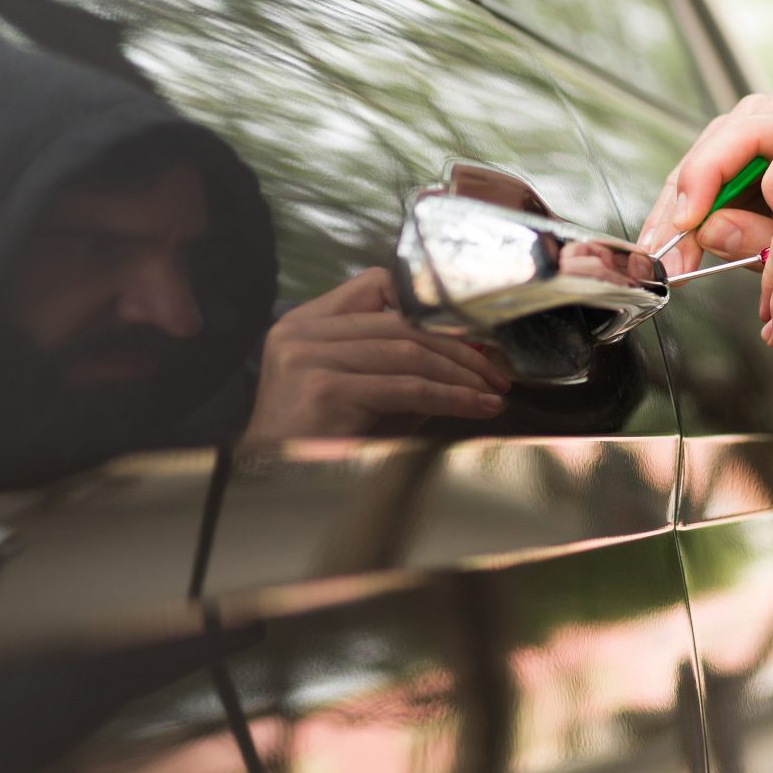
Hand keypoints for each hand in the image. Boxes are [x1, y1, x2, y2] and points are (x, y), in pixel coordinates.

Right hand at [243, 267, 511, 443]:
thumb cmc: (324, 444)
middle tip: (496, 374)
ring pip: (408, 353)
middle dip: (459, 350)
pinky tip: (478, 407)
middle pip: (400, 324)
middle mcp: (300, 332)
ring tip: (492, 394)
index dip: (430, 308)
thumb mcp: (363, 391)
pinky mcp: (324, 389)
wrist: (276, 488)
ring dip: (461, 375)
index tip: (470, 337)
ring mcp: (308, 358)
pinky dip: (451, 397)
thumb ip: (400, 364)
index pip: (377, 285)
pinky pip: (406, 388)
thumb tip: (469, 355)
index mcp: (304, 323)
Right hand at [637, 86, 772, 277]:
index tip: (686, 223)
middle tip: (666, 249)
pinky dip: (686, 202)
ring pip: (702, 156)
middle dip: (684, 204)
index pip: (742, 137)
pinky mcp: (742, 137)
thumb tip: (709, 229)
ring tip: (665, 248)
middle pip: (715, 147)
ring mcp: (761, 119)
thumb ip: (756, 235)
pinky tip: (672, 235)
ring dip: (678, 205)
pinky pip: (703, 166)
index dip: (705, 181)